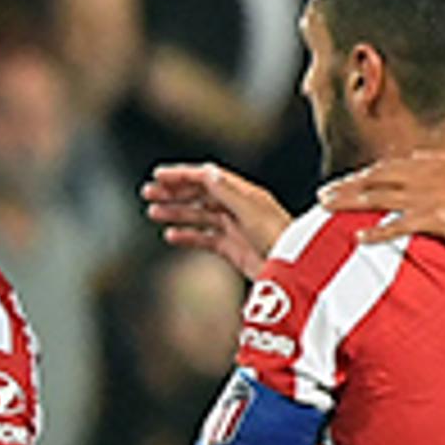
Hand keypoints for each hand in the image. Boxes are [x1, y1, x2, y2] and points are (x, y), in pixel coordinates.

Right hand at [141, 162, 291, 275]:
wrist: (297, 272)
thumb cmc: (281, 240)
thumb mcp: (252, 212)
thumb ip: (229, 193)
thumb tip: (207, 172)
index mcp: (244, 194)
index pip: (208, 177)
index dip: (182, 175)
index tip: (158, 175)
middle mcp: (238, 208)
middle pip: (200, 195)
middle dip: (174, 193)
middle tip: (148, 194)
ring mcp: (235, 228)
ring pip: (200, 216)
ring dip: (176, 213)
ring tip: (153, 213)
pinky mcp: (234, 249)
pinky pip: (206, 239)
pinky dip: (188, 236)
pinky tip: (171, 236)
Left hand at [320, 153, 444, 258]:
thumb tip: (422, 163)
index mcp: (439, 165)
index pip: (393, 166)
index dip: (368, 173)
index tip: (350, 180)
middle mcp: (430, 175)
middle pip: (378, 177)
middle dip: (348, 184)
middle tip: (323, 194)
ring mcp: (431, 194)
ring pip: (379, 195)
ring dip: (349, 201)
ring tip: (326, 207)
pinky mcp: (434, 216)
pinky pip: (397, 224)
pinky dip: (376, 231)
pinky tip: (358, 237)